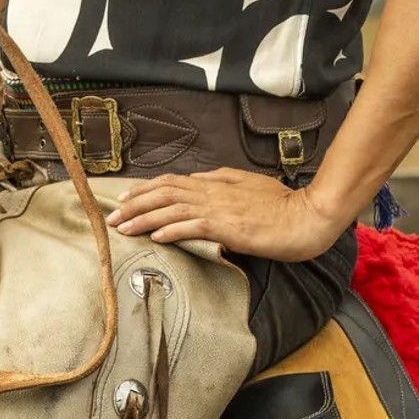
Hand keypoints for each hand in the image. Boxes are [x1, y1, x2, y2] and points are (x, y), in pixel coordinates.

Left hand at [105, 168, 346, 262]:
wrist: (306, 216)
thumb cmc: (281, 205)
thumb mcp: (248, 184)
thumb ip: (222, 181)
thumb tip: (198, 181)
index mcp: (216, 183)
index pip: (172, 182)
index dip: (145, 189)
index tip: (125, 199)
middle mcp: (212, 193)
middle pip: (164, 193)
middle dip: (135, 204)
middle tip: (112, 216)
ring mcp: (219, 209)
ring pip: (172, 209)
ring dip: (144, 218)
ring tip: (123, 228)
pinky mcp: (228, 228)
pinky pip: (193, 227)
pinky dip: (171, 231)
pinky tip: (155, 237)